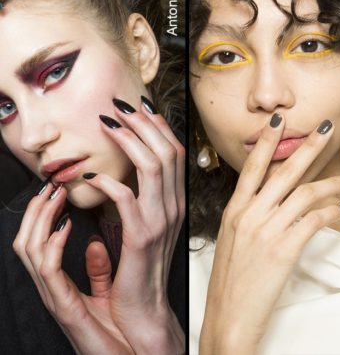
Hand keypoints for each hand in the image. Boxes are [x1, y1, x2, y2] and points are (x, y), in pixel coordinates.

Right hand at [13, 183, 132, 354]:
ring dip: (40, 219)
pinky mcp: (65, 307)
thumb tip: (97, 242)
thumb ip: (98, 269)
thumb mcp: (106, 290)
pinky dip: (53, 244)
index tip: (58, 190)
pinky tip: (67, 226)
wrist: (132, 353)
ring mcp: (54, 297)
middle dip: (34, 211)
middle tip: (52, 185)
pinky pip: (49, 269)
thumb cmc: (117, 326)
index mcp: (60, 283)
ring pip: (29, 250)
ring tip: (56, 197)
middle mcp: (51, 288)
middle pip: (24, 241)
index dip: (41, 216)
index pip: (37, 243)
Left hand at [81, 96, 185, 353]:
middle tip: (120, 106)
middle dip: (143, 123)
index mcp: (177, 201)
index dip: (158, 126)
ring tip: (108, 124)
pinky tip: (93, 175)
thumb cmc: (143, 263)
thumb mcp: (152, 223)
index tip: (139, 107)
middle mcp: (174, 206)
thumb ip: (147, 196)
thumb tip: (131, 166)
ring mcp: (161, 219)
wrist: (147, 304)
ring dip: (129, 139)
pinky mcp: (141, 235)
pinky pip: (126, 197)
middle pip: (166, 151)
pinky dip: (109, 180)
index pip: (175, 153)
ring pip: (152, 166)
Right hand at [199, 114, 339, 354]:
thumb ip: (248, 215)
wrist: (229, 316)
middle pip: (285, 171)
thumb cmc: (230, 281)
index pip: (253, 166)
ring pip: (306, 193)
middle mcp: (250, 214)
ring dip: (332, 183)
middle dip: (309, 146)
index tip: (279, 121)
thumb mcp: (231, 239)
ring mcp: (267, 230)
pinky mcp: (284, 249)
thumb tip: (269, 199)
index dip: (267, 141)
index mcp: (235, 210)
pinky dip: (330, 212)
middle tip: (327, 128)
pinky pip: (314, 220)